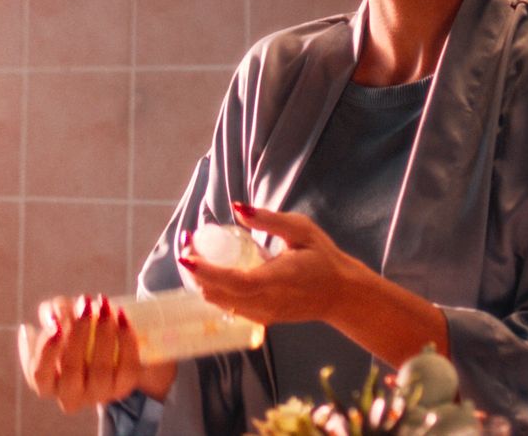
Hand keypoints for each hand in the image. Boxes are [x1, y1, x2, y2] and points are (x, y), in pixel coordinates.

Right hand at [22, 295, 175, 411]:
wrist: (117, 350)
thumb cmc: (78, 332)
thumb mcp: (61, 320)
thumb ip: (53, 312)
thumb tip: (55, 313)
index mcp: (47, 384)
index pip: (39, 374)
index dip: (46, 350)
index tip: (55, 324)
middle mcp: (70, 396)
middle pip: (71, 370)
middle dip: (78, 334)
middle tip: (85, 304)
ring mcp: (97, 395)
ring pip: (100, 370)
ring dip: (103, 333)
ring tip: (105, 307)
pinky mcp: (122, 388)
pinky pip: (126, 366)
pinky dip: (125, 339)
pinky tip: (121, 315)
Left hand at [178, 203, 361, 326]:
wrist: (340, 294)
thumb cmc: (323, 258)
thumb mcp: (302, 229)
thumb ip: (269, 220)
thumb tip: (237, 209)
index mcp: (278, 279)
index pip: (235, 281)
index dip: (207, 271)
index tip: (187, 256)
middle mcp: (267, 303)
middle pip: (218, 294)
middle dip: (197, 271)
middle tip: (188, 243)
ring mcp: (262, 315)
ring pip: (219, 303)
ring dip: (202, 280)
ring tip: (197, 253)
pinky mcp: (261, 319)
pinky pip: (229, 306)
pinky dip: (215, 289)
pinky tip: (213, 270)